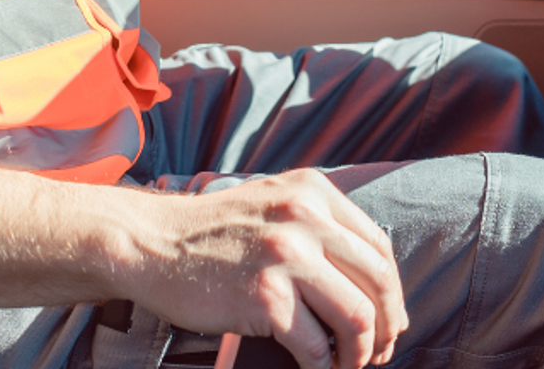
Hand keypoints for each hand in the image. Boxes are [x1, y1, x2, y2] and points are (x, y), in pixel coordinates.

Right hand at [124, 170, 407, 368]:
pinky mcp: (266, 298)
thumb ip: (317, 224)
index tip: (389, 319)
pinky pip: (316, 347)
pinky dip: (322, 367)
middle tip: (380, 352)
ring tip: (349, 365)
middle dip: (387, 326)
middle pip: (378, 282)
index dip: (392, 293)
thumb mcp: (272, 203)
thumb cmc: (211, 232)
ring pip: (358, 317)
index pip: (378, 247)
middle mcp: (307, 217)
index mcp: (314, 192)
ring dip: (361, 352)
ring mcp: (287, 256)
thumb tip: (368, 283)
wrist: (152, 243)